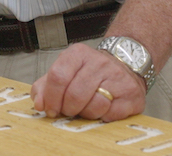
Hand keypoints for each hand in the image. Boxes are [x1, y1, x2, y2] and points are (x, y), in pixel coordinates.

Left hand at [30, 43, 146, 121]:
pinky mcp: (132, 93)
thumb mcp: (65, 71)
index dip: (51, 98)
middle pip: (74, 95)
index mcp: (78, 54)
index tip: (50, 109)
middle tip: (69, 110)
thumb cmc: (90, 72)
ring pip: (94, 106)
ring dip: (87, 113)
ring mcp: (117, 77)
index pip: (58, 76)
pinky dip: (104, 117)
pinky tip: (104, 108)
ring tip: (88, 107)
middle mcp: (99, 62)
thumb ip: (46, 86)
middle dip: (68, 109)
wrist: (125, 65)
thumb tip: (39, 103)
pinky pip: (111, 114)